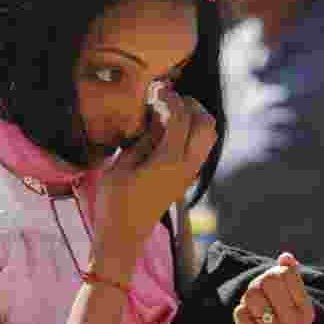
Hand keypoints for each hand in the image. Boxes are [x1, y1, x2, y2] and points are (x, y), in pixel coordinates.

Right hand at [93, 84, 217, 275]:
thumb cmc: (114, 202)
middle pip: (206, 124)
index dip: (169, 96)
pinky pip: (200, 147)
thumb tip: (155, 116)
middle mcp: (186, 166)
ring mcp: (189, 173)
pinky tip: (167, 132)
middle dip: (190, 105)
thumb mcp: (120, 165)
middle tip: (167, 99)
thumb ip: (142, 139)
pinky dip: (191, 133)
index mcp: (168, 160)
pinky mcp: (186, 179)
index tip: (155, 87)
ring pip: (209, 136)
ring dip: (194, 119)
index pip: (180, 117)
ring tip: (169, 114)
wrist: (123, 237)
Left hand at [224, 253, 316, 323]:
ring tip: (254, 310)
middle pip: (267, 281)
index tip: (273, 283)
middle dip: (257, 284)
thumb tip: (286, 257)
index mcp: (307, 311)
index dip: (273, 272)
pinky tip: (248, 323)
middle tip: (259, 296)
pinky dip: (240, 313)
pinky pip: (240, 312)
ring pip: (252, 296)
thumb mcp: (285, 295)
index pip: (286, 274)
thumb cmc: (272, 314)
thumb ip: (288, 274)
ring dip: (247, 300)